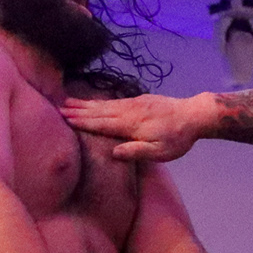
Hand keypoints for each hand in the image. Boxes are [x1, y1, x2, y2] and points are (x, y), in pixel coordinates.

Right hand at [61, 93, 209, 162]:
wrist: (194, 114)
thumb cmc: (177, 138)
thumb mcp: (159, 152)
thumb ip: (136, 151)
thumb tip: (113, 153)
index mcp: (130, 125)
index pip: (101, 124)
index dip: (82, 122)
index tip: (65, 119)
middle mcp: (129, 111)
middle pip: (99, 111)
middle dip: (78, 110)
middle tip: (58, 107)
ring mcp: (134, 103)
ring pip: (105, 103)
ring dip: (86, 103)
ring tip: (69, 101)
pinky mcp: (140, 100)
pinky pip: (114, 100)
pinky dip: (101, 100)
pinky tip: (94, 101)